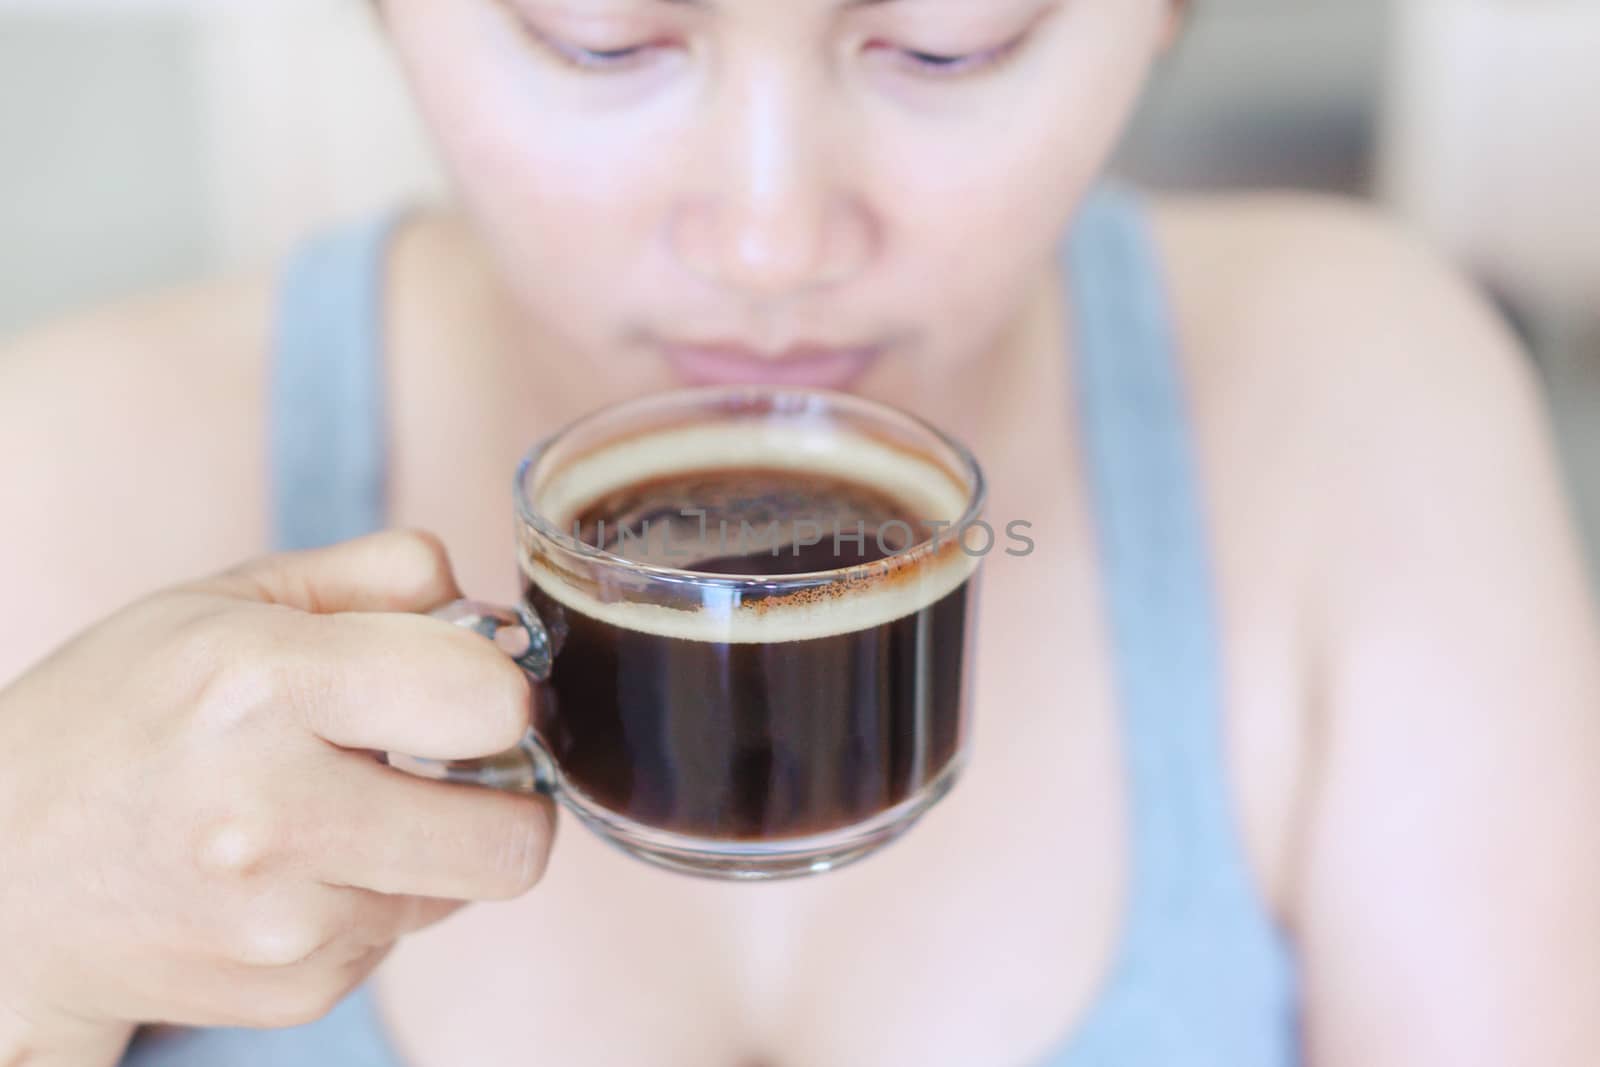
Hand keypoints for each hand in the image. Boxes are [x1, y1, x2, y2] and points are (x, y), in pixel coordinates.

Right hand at [0, 531, 555, 1065]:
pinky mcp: (294, 992)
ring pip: (468, 886)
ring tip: (340, 808)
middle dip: (507, 794)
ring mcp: (285, 924)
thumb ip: (373, 578)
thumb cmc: (117, 718)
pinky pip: (404, 932)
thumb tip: (488, 613)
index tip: (464, 684)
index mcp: (261, 685)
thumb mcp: (223, 602)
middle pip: (516, 839)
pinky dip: (376, 894)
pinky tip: (298, 867)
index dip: (498, 687)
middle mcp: (275, 815)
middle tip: (452, 762)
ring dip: (434, 844)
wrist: (0, 885)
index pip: (490, 701)